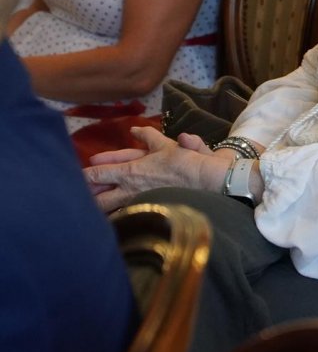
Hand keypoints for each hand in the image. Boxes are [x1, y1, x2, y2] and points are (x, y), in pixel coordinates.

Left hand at [85, 126, 229, 212]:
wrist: (207, 181)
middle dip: (88, 198)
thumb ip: (148, 136)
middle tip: (79, 197)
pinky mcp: (150, 210)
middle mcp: (130, 189)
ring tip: (91, 212)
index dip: (85, 175)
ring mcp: (139, 202)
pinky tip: (114, 221)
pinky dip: (118, 218)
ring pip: (111, 210)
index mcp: (130, 171)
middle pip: (99, 198)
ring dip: (101, 209)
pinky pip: (127, 217)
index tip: (78, 176)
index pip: (98, 174)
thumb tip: (134, 130)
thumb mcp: (166, 144)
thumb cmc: (186, 161)